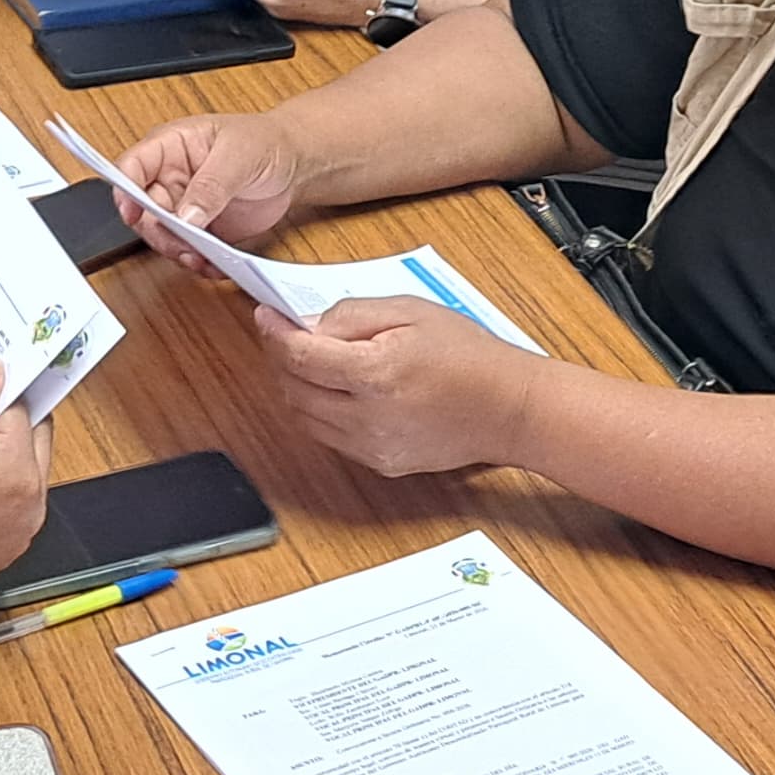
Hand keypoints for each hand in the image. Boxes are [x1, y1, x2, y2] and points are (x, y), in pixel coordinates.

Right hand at [113, 112, 301, 261]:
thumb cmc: (265, 142)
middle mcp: (170, 177)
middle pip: (144, 211)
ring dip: (179, 252)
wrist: (293, 162)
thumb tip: (185, 216)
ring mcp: (184, 205)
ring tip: (202, 260)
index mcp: (171, 147)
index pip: (132, 167)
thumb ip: (210, 186)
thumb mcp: (239, 156)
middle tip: (183, 246)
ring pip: (163, 236)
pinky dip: (200, 262)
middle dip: (159, 233)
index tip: (133, 214)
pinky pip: (189, 250)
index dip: (125, 191)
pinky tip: (216, 265)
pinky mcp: (201, 229)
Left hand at [254, 295, 534, 478]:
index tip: (267, 317)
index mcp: (376, 373)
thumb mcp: (410, 311)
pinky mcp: (379, 463)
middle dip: (281, 358)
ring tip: (312, 360)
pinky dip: (320, 410)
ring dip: (297, 386)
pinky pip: (329, 436)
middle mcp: (368, 417)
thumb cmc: (468, 355)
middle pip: (294, 389)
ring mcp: (372, 446)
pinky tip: (338, 389)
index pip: (300, 356)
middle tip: (287, 334)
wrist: (507, 409)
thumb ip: (353, 315)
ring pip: (304, 417)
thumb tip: (308, 324)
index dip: (275, 333)